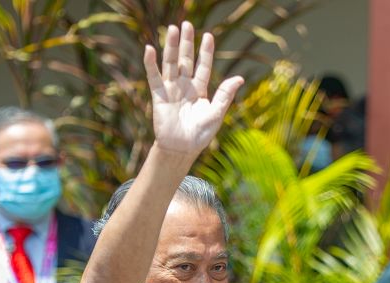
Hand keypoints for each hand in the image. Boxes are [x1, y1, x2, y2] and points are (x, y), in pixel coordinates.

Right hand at [143, 22, 243, 158]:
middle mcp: (185, 86)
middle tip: (187, 24)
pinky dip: (151, 63)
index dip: (205, 52)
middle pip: (186, 60)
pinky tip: (150, 49)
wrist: (181, 149)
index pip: (203, 66)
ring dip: (172, 46)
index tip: (208, 36)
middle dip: (187, 42)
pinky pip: (154, 77)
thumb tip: (239, 78)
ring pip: (171, 63)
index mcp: (199, 90)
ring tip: (173, 29)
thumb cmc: (200, 135)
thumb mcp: (216, 114)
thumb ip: (225, 95)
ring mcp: (171, 89)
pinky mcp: (159, 96)